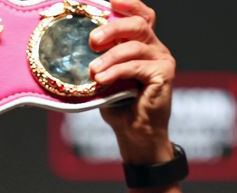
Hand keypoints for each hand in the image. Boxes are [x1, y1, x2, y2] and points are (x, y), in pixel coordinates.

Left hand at [88, 0, 174, 164]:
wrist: (136, 135)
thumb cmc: (120, 107)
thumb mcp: (105, 78)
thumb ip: (99, 61)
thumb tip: (72, 48)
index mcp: (144, 44)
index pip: (141, 14)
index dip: (127, 3)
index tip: (108, 0)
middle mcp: (156, 48)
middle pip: (138, 24)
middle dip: (113, 28)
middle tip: (92, 41)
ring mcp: (163, 60)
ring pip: (135, 45)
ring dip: (110, 57)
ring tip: (92, 71)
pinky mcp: (164, 75)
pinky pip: (137, 66)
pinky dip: (116, 72)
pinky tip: (101, 80)